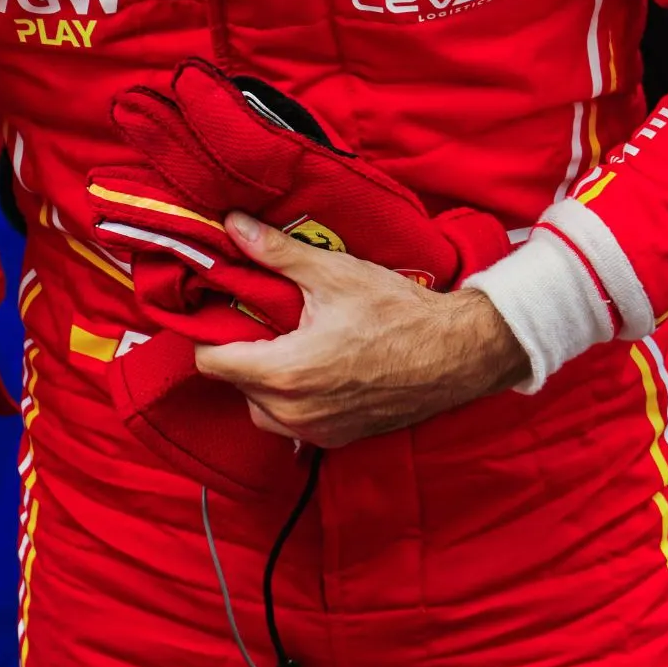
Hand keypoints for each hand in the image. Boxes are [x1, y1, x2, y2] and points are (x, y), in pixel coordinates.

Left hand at [193, 214, 526, 447]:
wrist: (457, 354)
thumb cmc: (399, 313)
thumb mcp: (332, 274)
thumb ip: (274, 253)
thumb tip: (232, 226)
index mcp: (284, 374)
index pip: (210, 362)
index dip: (211, 333)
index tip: (224, 311)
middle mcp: (293, 414)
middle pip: (234, 384)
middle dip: (242, 353)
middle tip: (264, 321)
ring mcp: (316, 432)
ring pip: (260, 409)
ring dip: (265, 380)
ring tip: (291, 343)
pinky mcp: (336, 440)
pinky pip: (292, 423)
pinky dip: (293, 399)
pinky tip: (317, 367)